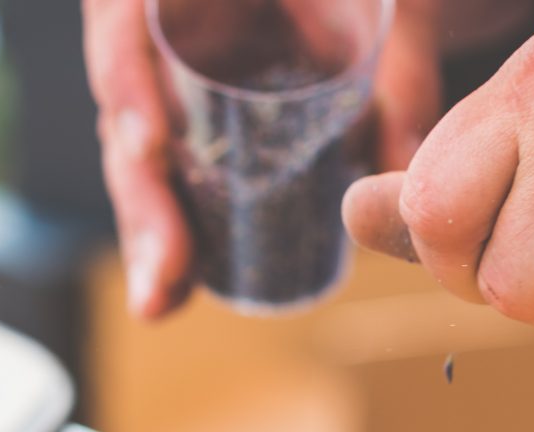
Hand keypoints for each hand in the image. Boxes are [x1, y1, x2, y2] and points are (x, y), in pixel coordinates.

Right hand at [82, 0, 443, 319]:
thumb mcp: (390, 9)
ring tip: (159, 301)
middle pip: (124, 107)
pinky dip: (170, 235)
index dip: (124, 78)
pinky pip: (167, 178)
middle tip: (167, 268)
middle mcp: (161, 24)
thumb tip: (410, 171)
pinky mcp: (188, 124)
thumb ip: (401, 73)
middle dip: (143, 195)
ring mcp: (168, 80)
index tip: (149, 148)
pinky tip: (167, 299)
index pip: (123, 16)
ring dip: (148, 232)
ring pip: (136, 155)